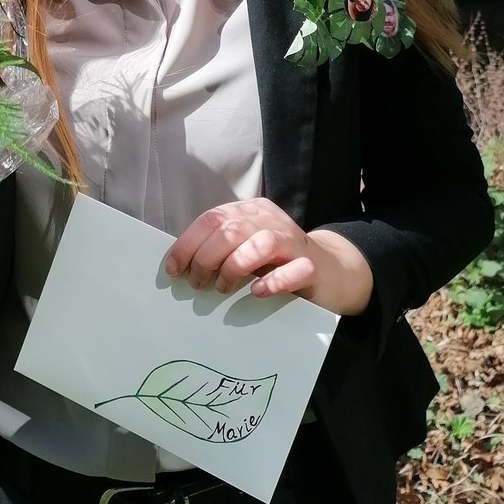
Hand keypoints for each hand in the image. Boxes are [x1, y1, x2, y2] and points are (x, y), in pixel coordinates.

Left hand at [163, 199, 373, 317]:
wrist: (330, 270)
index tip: (173, 269)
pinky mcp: (312, 268)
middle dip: (206, 258)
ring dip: (234, 268)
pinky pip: (294, 271)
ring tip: (223, 288)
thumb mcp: (245, 247)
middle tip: (198, 283)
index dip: (188, 244)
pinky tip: (257, 292)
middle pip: (231, 230)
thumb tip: (180, 264)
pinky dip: (272, 282)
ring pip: (260, 245)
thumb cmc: (278, 262)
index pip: (212, 219)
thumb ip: (219, 248)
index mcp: (251, 211)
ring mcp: (294, 243)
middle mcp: (271, 221)